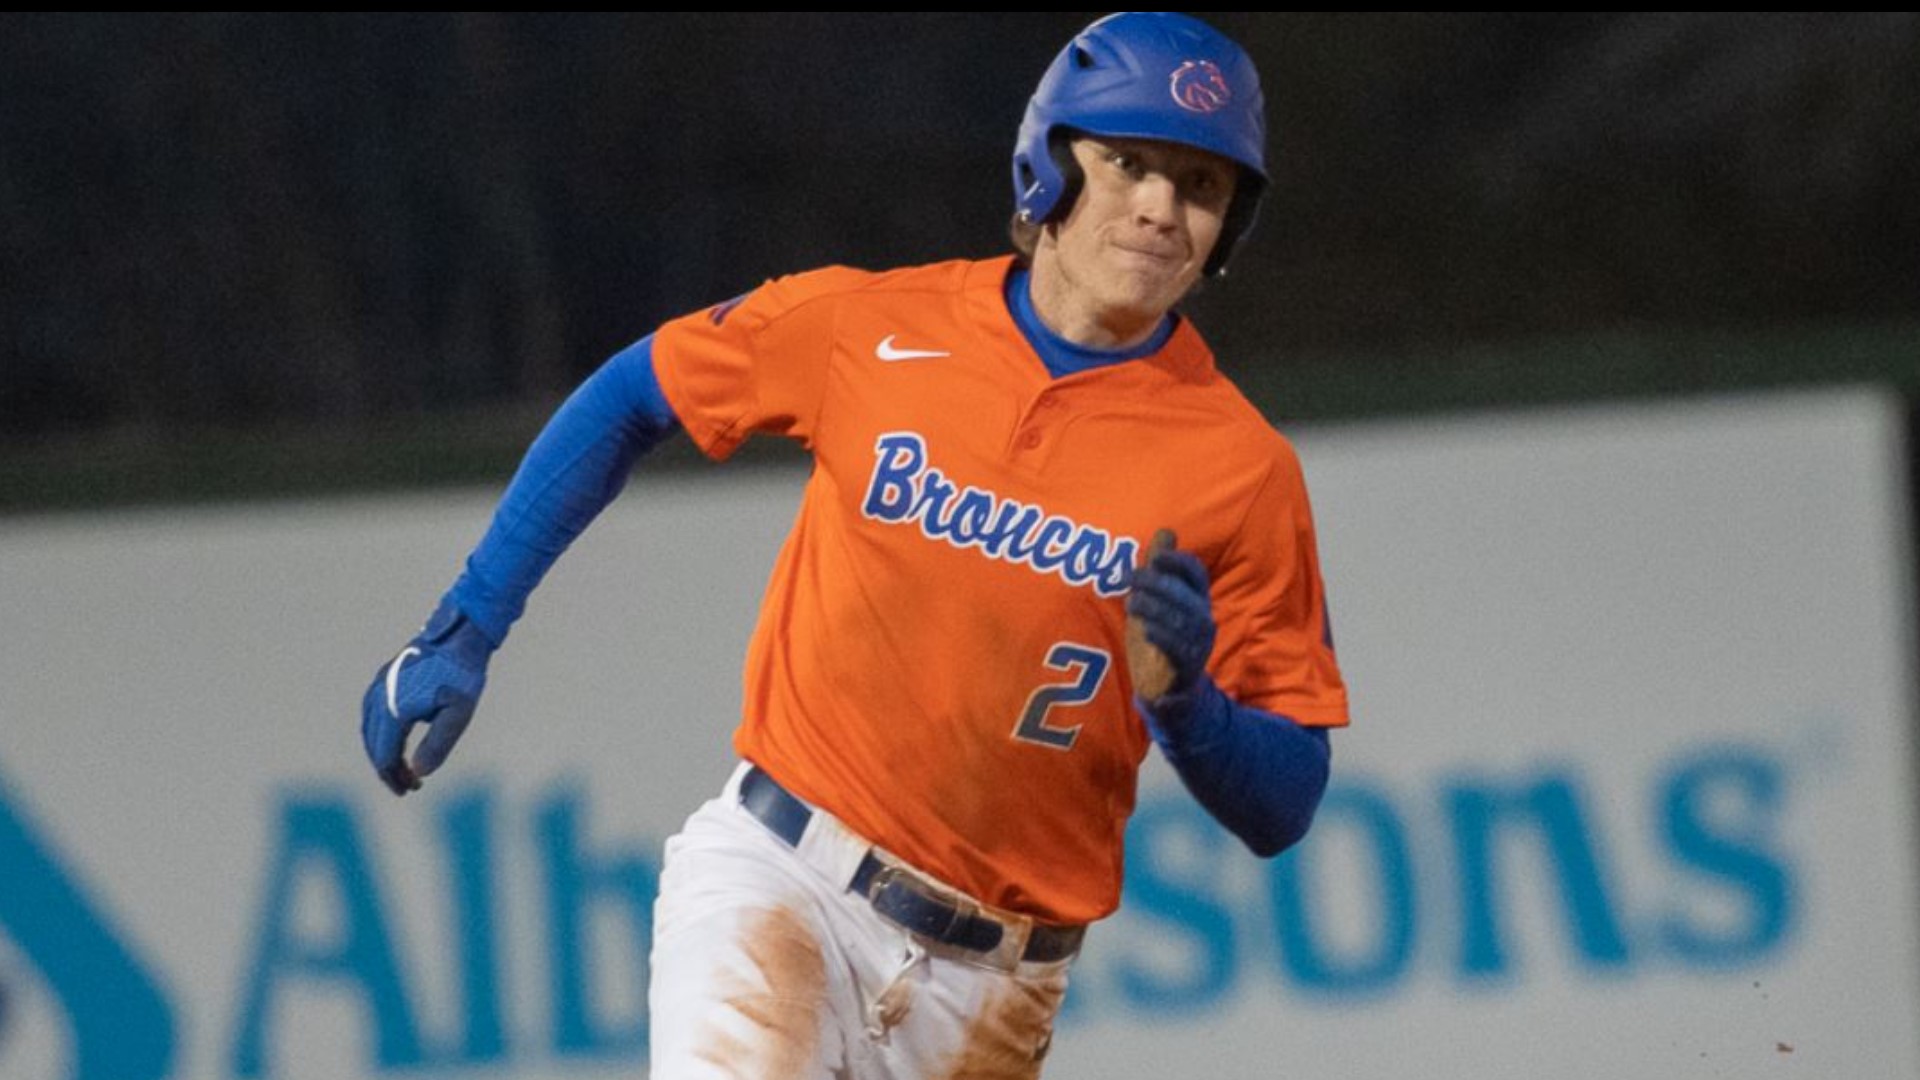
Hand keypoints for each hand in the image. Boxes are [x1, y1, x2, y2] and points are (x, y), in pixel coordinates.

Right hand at [360, 597, 494, 795]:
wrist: (460, 636)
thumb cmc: (462, 675)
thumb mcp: (457, 714)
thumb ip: (438, 745)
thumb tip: (418, 772)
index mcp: (395, 709)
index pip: (385, 755)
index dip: (395, 777)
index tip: (411, 790)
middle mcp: (380, 697)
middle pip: (374, 745)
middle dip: (389, 768)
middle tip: (409, 785)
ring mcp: (379, 685)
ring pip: (370, 729)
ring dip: (382, 751)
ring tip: (402, 768)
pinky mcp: (384, 677)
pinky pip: (372, 712)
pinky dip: (379, 733)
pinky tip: (394, 741)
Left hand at [1125, 539, 1215, 699]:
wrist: (1169, 691)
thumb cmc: (1162, 639)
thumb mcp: (1157, 601)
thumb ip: (1160, 570)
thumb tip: (1165, 531)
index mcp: (1197, 601)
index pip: (1197, 574)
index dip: (1179, 562)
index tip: (1156, 556)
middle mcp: (1202, 620)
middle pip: (1185, 595)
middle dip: (1157, 583)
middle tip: (1129, 576)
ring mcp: (1197, 644)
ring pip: (1180, 621)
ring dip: (1154, 608)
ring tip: (1131, 601)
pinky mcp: (1187, 667)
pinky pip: (1177, 649)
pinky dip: (1161, 637)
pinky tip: (1145, 629)